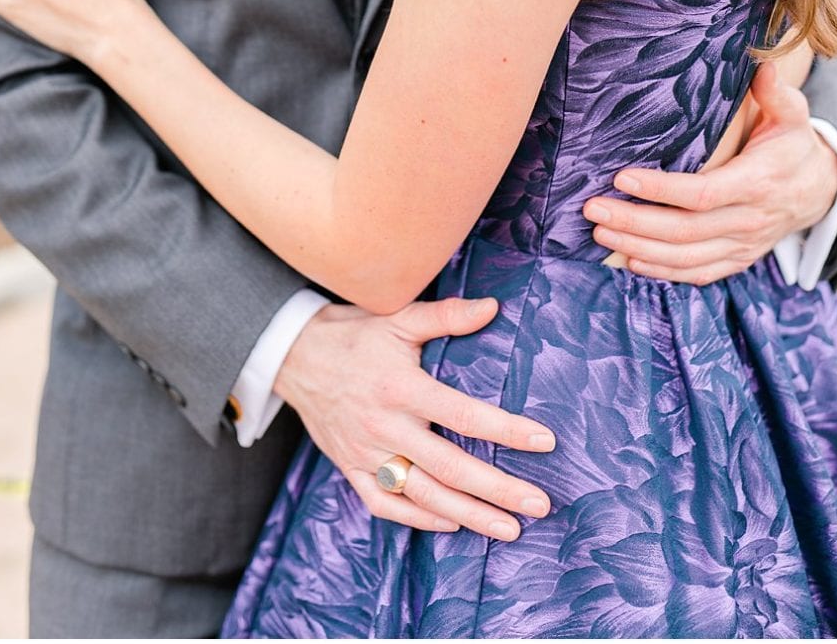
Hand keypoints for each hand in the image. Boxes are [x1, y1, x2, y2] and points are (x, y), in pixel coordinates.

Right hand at [274, 298, 556, 540]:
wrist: (291, 355)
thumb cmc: (352, 335)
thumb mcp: (395, 318)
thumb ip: (445, 316)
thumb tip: (493, 307)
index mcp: (400, 387)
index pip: (463, 415)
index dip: (506, 430)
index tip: (544, 442)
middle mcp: (384, 425)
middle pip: (450, 466)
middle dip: (498, 489)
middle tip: (539, 504)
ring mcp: (365, 452)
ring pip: (423, 494)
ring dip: (469, 515)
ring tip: (509, 529)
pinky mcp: (349, 467)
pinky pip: (384, 504)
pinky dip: (418, 519)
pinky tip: (451, 524)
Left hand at [585, 63, 836, 284]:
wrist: (821, 189)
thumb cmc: (791, 146)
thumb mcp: (790, 117)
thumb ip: (775, 95)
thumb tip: (763, 65)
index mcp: (758, 183)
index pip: (703, 193)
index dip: (660, 189)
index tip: (620, 176)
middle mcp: (750, 219)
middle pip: (686, 230)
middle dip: (634, 222)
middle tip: (592, 209)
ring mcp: (744, 244)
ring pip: (687, 257)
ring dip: (639, 248)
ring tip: (599, 232)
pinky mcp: (738, 259)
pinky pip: (699, 273)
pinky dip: (663, 271)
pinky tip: (628, 260)